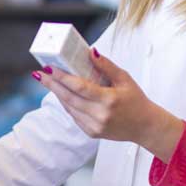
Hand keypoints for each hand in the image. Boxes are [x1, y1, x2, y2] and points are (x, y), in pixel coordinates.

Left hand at [35, 49, 183, 162]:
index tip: (49, 68)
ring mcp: (94, 126)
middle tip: (39, 74)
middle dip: (52, 84)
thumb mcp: (124, 79)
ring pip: (69, 107)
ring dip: (57, 93)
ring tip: (48, 80)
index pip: (79, 87)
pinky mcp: (91, 132)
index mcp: (109, 100)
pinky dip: (67, 104)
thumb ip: (106, 66)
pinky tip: (62, 93)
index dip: (61, 77)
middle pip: (68, 97)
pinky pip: (74, 116)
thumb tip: (91, 52)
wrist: (145, 127)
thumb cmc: (136, 101)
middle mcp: (100, 115)